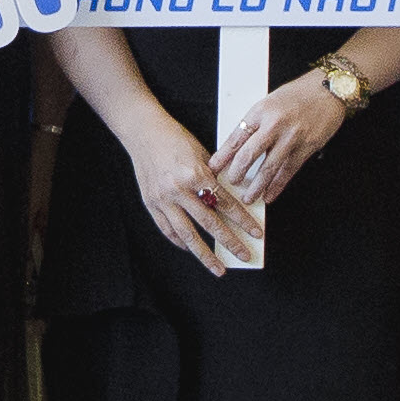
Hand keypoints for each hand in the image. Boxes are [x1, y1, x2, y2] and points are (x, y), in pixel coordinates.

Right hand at [127, 117, 255, 275]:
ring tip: (218, 268)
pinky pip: (168, 229)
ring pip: (187, 234)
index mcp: (195, 174)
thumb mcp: (201, 155)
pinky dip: (180, 242)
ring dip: (205, 255)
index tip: (256, 233)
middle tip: (244, 255)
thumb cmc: (175, 139)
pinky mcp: (150, 203)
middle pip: (210, 223)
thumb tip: (232, 202)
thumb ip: (214, 179)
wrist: (143, 132)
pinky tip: (191, 249)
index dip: (243, 220)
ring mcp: (163, 199)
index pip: (225, 204)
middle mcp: (179, 189)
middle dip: (230, 242)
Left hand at [208, 72, 355, 209]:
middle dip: (237, 173)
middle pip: (249, 155)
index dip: (223, 156)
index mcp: (260, 111)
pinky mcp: (306, 147)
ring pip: (269, 168)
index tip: (214, 167)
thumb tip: (240, 146)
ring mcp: (291, 137)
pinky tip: (270, 195)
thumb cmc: (298, 94)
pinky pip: (288, 171)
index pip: (236, 137)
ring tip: (249, 197)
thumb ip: (256, 122)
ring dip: (257, 186)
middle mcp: (274, 124)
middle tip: (232, 183)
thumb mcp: (269, 102)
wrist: (329, 89)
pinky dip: (277, 185)